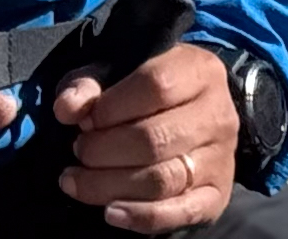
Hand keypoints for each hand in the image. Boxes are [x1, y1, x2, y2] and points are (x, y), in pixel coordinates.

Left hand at [51, 44, 237, 232]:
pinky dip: (140, 217)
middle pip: (154, 140)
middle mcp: (216, 114)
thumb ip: (89, 84)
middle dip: (102, 152)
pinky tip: (110, 212)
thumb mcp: (118, 73)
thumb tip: (67, 107)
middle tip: (80, 152)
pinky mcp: (216, 195)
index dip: (110, 107)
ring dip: (108, 186)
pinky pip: (179, 213)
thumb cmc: (149, 94)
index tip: (85, 120)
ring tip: (79, 181)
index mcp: (199, 71)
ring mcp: (220, 157)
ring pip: (162, 180)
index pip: (155, 86)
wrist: (198, 120)